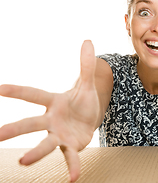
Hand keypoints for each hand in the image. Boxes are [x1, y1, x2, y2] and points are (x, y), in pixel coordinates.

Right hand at [0, 40, 98, 181]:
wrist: (89, 118)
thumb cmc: (82, 100)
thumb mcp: (87, 84)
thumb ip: (86, 65)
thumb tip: (89, 41)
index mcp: (53, 102)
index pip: (33, 94)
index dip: (16, 91)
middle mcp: (52, 120)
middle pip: (32, 123)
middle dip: (14, 128)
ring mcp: (60, 134)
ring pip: (46, 143)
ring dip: (35, 152)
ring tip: (23, 161)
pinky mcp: (71, 146)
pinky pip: (71, 157)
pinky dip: (72, 167)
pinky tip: (73, 179)